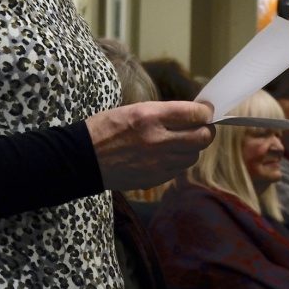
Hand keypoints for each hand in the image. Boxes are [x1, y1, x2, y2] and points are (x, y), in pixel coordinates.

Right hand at [86, 100, 214, 190]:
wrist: (83, 158)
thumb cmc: (107, 128)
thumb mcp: (135, 109)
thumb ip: (166, 113)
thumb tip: (195, 114)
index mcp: (150, 117)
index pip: (196, 114)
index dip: (206, 112)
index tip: (205, 111)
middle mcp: (157, 140)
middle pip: (203, 138)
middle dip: (206, 131)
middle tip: (201, 127)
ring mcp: (156, 163)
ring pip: (193, 156)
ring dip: (191, 147)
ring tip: (178, 141)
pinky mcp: (153, 179)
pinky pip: (178, 169)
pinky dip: (177, 161)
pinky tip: (165, 154)